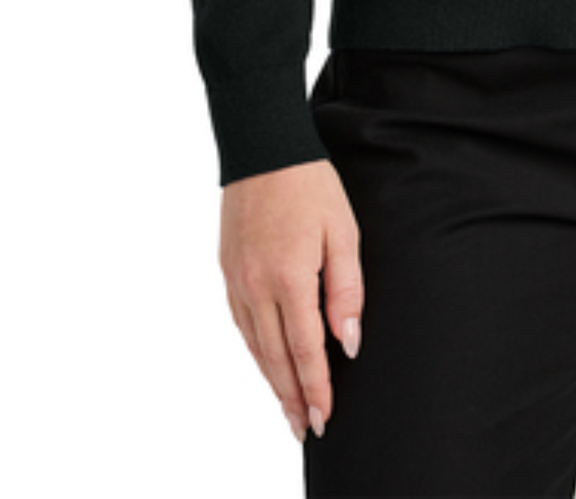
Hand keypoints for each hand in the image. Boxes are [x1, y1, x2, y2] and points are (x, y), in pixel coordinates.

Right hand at [219, 159, 363, 445]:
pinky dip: (255, 349)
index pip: (305, 351)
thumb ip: (346, 291)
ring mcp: (237, 281)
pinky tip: (266, 359)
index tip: (325, 417)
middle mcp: (257, 287)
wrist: (263, 147)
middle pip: (276, 358)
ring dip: (272, 380)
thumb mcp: (344, 232)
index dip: (316, 388)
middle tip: (306, 429)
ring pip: (255, 345)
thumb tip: (347, 342)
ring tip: (288, 406)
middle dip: (292, 398)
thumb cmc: (310, 185)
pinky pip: (242, 323)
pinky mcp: (227, 271)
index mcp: (290, 280)